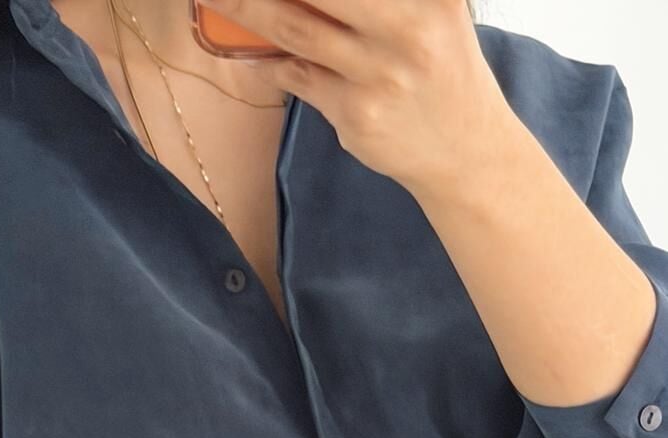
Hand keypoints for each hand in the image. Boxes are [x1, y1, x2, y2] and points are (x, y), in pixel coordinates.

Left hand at [204, 0, 516, 197]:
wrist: (466, 149)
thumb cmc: (439, 67)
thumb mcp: (432, 10)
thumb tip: (304, 0)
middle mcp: (407, 26)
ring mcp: (380, 73)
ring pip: (295, 28)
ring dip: (245, 9)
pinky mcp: (357, 114)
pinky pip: (298, 78)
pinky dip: (270, 62)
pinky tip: (252, 54)